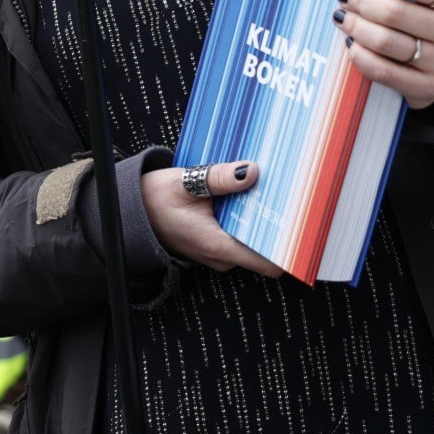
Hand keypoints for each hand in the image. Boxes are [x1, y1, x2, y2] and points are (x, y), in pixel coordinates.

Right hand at [141, 162, 279, 275]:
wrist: (131, 211)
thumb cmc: (153, 200)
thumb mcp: (184, 183)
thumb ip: (219, 178)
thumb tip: (251, 171)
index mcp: (217, 245)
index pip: (269, 262)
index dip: (289, 245)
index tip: (302, 222)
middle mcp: (221, 256)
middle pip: (266, 247)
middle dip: (277, 223)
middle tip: (288, 194)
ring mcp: (219, 253)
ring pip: (254, 240)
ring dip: (261, 217)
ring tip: (268, 189)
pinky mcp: (216, 245)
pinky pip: (241, 235)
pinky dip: (247, 217)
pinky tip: (247, 194)